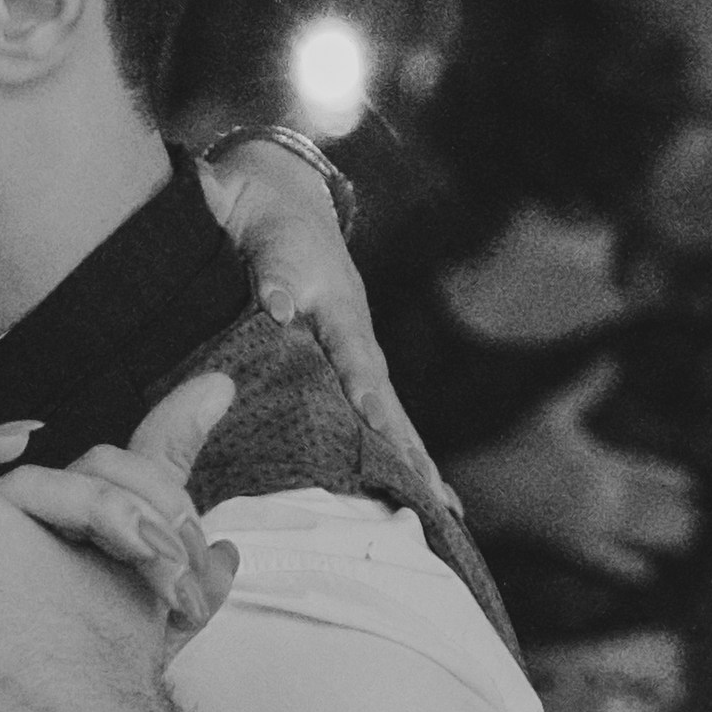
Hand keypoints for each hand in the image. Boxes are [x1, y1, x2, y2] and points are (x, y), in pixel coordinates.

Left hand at [195, 137, 462, 528]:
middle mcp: (355, 335)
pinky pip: (375, 420)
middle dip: (411, 447)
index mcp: (336, 302)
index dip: (361, 385)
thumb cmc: (267, 218)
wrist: (278, 199)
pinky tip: (417, 493)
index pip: (353, 351)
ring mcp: (356, 355)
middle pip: (388, 398)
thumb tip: (278, 305)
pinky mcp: (348, 371)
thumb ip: (271, 267)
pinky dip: (397, 457)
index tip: (371, 416)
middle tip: (436, 494)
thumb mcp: (265, 232)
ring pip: (390, 416)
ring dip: (415, 462)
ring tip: (446, 512)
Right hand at [449, 355, 700, 582]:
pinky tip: (651, 575)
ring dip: (666, 539)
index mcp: (600, 463)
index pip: (647, 472)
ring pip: (641, 534)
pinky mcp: (572, 553)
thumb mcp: (552, 414)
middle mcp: (601, 497)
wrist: (478, 492)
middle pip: (652, 507)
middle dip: (677, 514)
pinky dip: (633, 570)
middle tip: (702, 521)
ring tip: (689, 543)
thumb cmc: (512, 451)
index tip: (694, 486)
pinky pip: (612, 566)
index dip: (672, 480)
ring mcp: (589, 527)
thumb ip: (587, 387)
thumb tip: (612, 358)